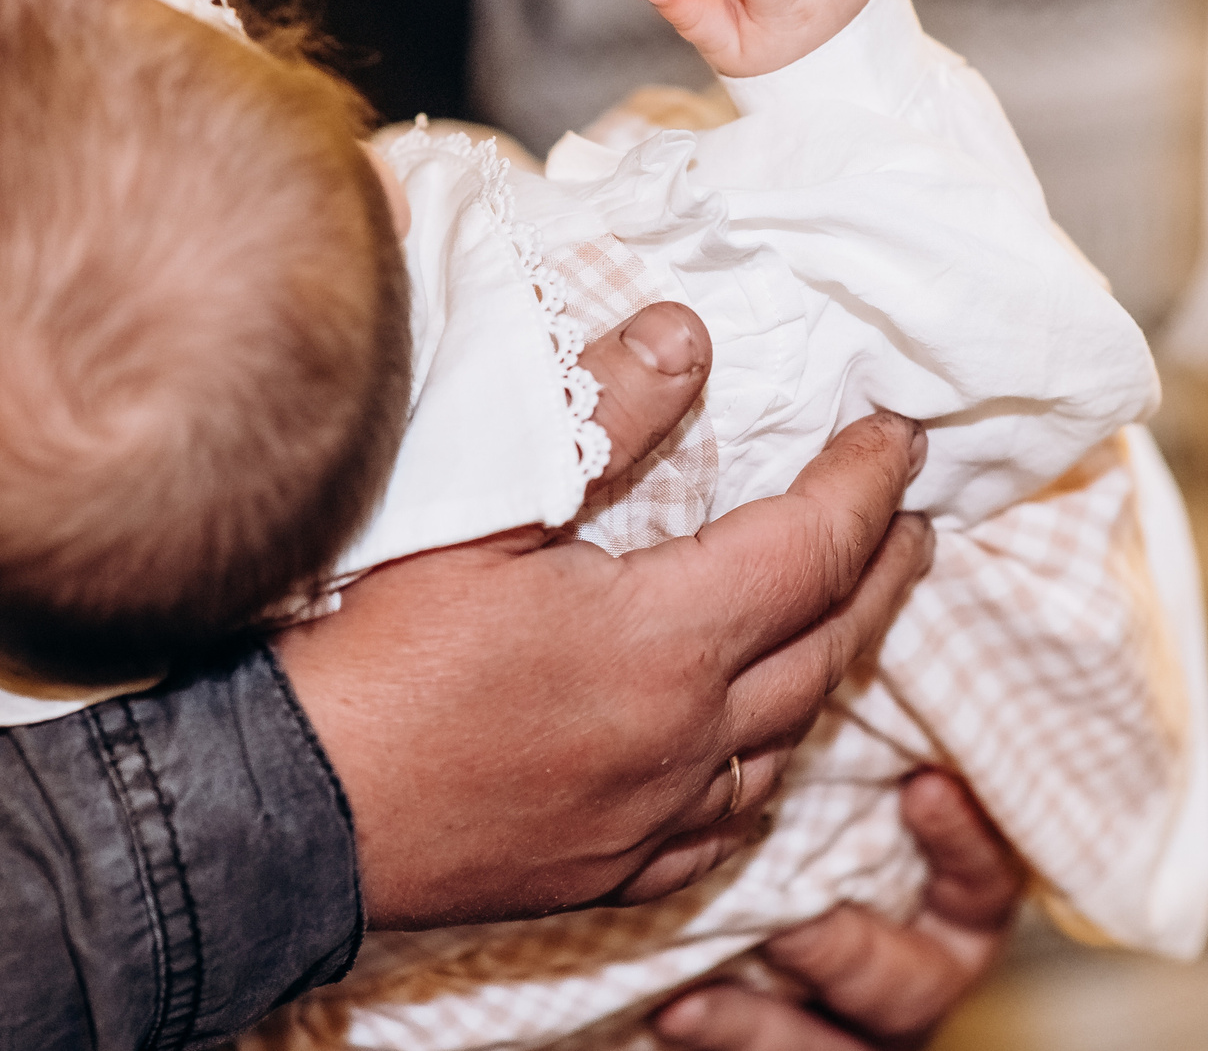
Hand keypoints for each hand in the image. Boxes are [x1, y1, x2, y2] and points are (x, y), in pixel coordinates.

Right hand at [275, 408, 933, 927]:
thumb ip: (601, 416)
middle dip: (880, 575)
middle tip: (912, 522)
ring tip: (845, 619)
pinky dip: (754, 774)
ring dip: (828, 669)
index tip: (899, 437)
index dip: (865, 485)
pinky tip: (747, 757)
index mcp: (669, 641)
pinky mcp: (611, 871)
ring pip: (782, 743)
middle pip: (828, 647)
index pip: (811, 548)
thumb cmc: (377, 656)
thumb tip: (687, 336)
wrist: (295, 814)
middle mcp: (686, 738)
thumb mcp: (485, 510)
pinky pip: (721, 826)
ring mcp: (654, 817)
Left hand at [655, 771, 1026, 1049]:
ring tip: (719, 975)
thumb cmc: (817, 816)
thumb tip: (860, 631)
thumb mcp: (859, 785)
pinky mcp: (805, 1046)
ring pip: (843, 1039)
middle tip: (799, 918)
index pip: (986, 881)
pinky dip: (727, 1030)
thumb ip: (875, 745)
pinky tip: (675, 1010)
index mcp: (955, 901)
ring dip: (780, 1011)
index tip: (924, 786)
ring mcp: (861, 1024)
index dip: (965, 842)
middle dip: (855, 951)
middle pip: (920, 982)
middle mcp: (920, 969)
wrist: (755, 918)